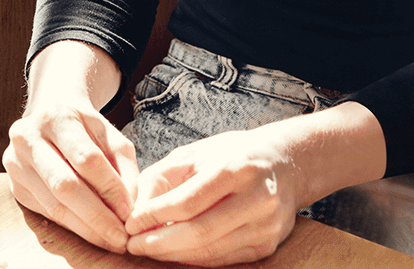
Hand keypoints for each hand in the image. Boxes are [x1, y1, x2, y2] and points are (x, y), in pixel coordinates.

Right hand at [4, 93, 140, 252]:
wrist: (48, 115)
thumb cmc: (84, 127)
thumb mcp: (110, 135)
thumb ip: (125, 167)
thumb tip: (130, 207)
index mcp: (55, 116)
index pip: (86, 159)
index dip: (111, 189)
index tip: (131, 213)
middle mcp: (27, 137)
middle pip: (65, 185)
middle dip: (97, 217)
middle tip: (121, 239)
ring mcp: (15, 162)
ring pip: (53, 205)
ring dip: (86, 228)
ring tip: (110, 240)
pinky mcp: (14, 185)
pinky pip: (46, 212)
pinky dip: (72, 226)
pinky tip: (90, 231)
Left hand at [123, 127, 301, 265]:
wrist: (283, 164)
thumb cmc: (228, 155)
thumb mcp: (191, 154)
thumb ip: (160, 180)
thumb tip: (136, 213)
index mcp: (237, 168)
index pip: (188, 202)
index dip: (155, 216)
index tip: (130, 223)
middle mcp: (257, 199)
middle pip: (200, 232)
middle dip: (160, 243)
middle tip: (133, 244)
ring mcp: (266, 226)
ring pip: (211, 251)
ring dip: (173, 255)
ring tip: (147, 248)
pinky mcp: (268, 246)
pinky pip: (224, 259)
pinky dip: (194, 259)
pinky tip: (174, 253)